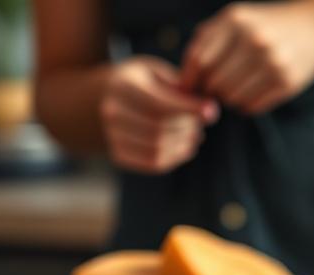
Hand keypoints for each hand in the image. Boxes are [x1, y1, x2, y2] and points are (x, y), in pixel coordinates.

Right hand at [100, 56, 218, 173]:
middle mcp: (112, 111)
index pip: (159, 104)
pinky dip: (174, 158)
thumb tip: (207, 109)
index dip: (188, 110)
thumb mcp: (157, 72)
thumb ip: (180, 86)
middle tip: (201, 124)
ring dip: (184, 145)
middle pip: (160, 128)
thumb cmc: (140, 82)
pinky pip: (152, 163)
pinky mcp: (118, 154)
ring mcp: (111, 135)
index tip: (212, 111)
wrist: (102, 98)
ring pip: (157, 149)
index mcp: (122, 85)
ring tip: (195, 136)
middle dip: (188, 128)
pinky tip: (184, 147)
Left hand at [181, 1, 313, 114]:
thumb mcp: (233, 21)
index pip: (199, 61)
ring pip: (232, 99)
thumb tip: (181, 85)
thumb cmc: (262, 26)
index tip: (189, 89)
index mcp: (236, 21)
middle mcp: (255, 40)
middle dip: (211, 90)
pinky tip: (254, 90)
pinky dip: (247, 104)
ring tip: (237, 86)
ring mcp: (274, 62)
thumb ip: (204, 44)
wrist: (313, 26)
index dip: (190, 80)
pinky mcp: (288, 82)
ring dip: (229, 98)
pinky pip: (252, 107)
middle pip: (215, 83)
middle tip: (218, 86)